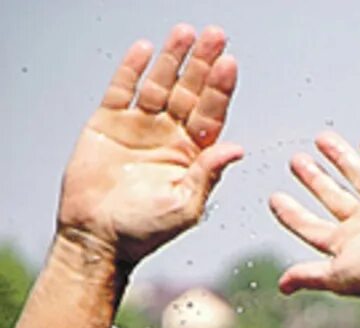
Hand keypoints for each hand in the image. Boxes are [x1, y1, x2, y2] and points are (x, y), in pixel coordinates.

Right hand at [56, 24, 242, 265]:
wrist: (98, 237)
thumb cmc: (146, 230)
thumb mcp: (186, 205)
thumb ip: (208, 174)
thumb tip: (237, 148)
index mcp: (194, 154)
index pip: (212, 114)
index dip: (220, 89)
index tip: (231, 64)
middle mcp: (170, 136)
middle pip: (190, 92)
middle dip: (203, 64)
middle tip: (216, 36)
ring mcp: (140, 127)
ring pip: (159, 85)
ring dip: (172, 59)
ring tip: (184, 33)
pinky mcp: (108, 123)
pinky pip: (122, 90)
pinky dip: (132, 70)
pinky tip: (145, 49)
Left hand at [269, 132, 359, 298]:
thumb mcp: (339, 274)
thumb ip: (310, 275)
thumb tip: (282, 287)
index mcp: (348, 242)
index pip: (312, 225)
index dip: (292, 214)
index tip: (274, 199)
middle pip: (332, 196)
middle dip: (314, 179)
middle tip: (295, 161)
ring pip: (357, 175)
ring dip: (340, 158)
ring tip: (321, 139)